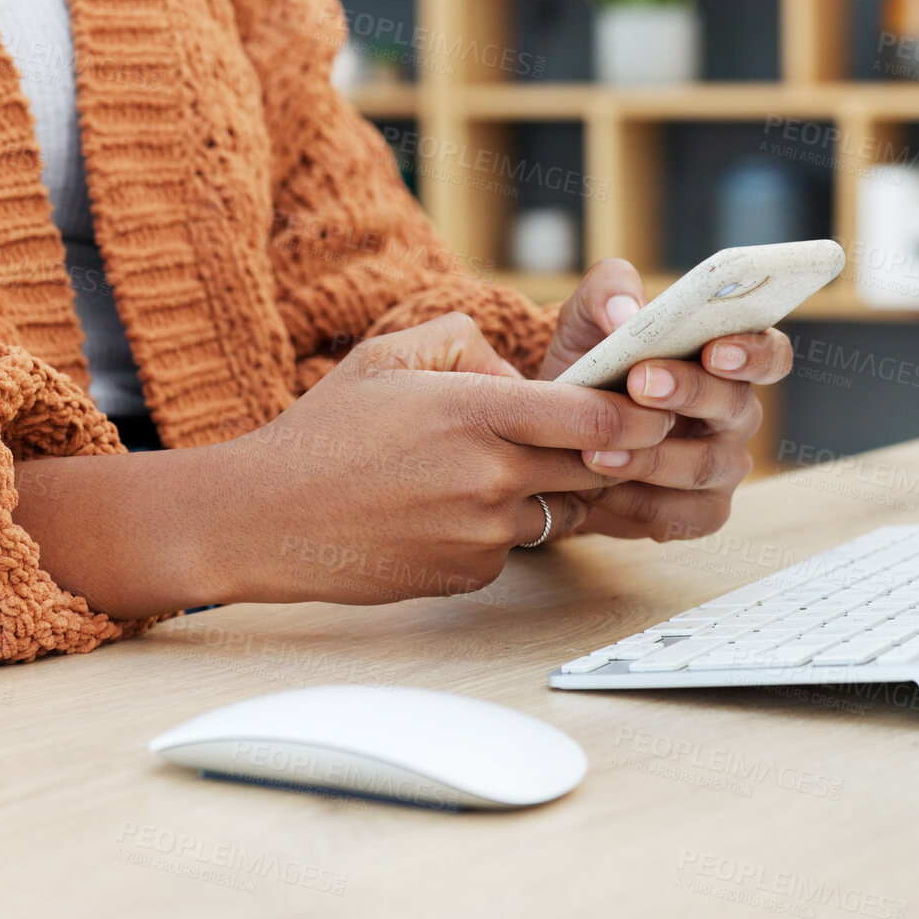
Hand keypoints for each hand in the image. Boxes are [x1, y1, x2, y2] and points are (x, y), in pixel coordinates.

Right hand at [15, 313, 674, 616]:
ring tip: (502, 467)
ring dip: (552, 491)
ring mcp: (483, 533)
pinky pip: (515, 546)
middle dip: (608, 452)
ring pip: (560, 511)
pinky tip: (450, 509)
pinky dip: (503, 528)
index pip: (598, 415)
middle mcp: (492, 477)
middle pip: (597, 467)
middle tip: (608, 435)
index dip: (637, 410)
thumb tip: (520, 370)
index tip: (652, 402)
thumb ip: (465, 344)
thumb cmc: (324, 431)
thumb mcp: (389, 357)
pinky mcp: (469, 574)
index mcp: (479, 412)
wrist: (266, 518)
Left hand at [535, 258, 793, 541]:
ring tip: (597, 450)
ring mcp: (722, 466)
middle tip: (640, 381)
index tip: (716, 349)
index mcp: (727, 360)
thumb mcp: (584, 319)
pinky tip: (596, 488)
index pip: (770, 353)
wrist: (552, 436)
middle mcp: (735, 414)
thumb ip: (607, 292)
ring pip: (706, 465)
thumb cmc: (586, 369)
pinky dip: (636, 502)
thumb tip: (627, 312)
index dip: (753, 353)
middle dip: (688, 392)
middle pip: (736, 405)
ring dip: (651, 457)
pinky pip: (681, 515)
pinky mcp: (699, 513)